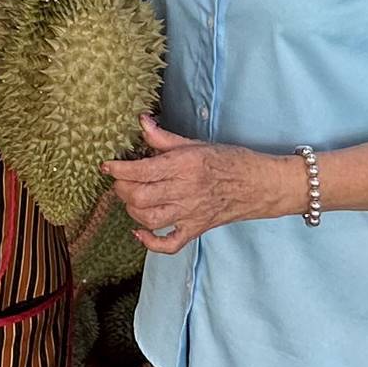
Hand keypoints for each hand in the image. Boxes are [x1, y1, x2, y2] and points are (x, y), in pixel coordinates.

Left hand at [101, 115, 300, 253]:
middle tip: (119, 182)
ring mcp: (190, 213)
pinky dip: (150, 242)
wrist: (261, 184)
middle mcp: (185, 190)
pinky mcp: (196, 229)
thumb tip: (141, 122)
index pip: (141, 170)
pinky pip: (169, 244)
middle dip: (121, 189)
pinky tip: (140, 232)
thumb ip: (164, 137)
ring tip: (131, 199)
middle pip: (140, 196)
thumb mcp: (196, 144)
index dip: (118, 169)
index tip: (106, 166)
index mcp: (184, 165)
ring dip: (132, 210)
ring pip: (149, 219)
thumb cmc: (231, 160)